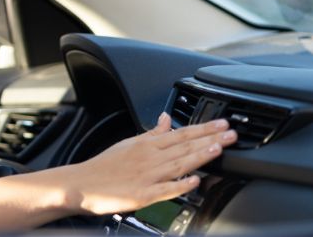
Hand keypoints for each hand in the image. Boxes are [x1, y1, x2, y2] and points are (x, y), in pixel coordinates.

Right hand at [62, 112, 236, 214]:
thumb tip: (166, 118)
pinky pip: (163, 190)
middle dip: (209, 139)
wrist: (81, 184)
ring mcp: (146, 176)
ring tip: (217, 149)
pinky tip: (193, 182)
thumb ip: (151, 133)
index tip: (222, 124)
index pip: (180, 134)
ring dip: (198, 156)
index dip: (203, 129)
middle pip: (184, 147)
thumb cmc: (104, 166)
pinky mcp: (141, 195)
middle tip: (231, 134)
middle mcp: (148, 158)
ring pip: (177, 164)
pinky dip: (179, 185)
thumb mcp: (127, 143)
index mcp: (146, 145)